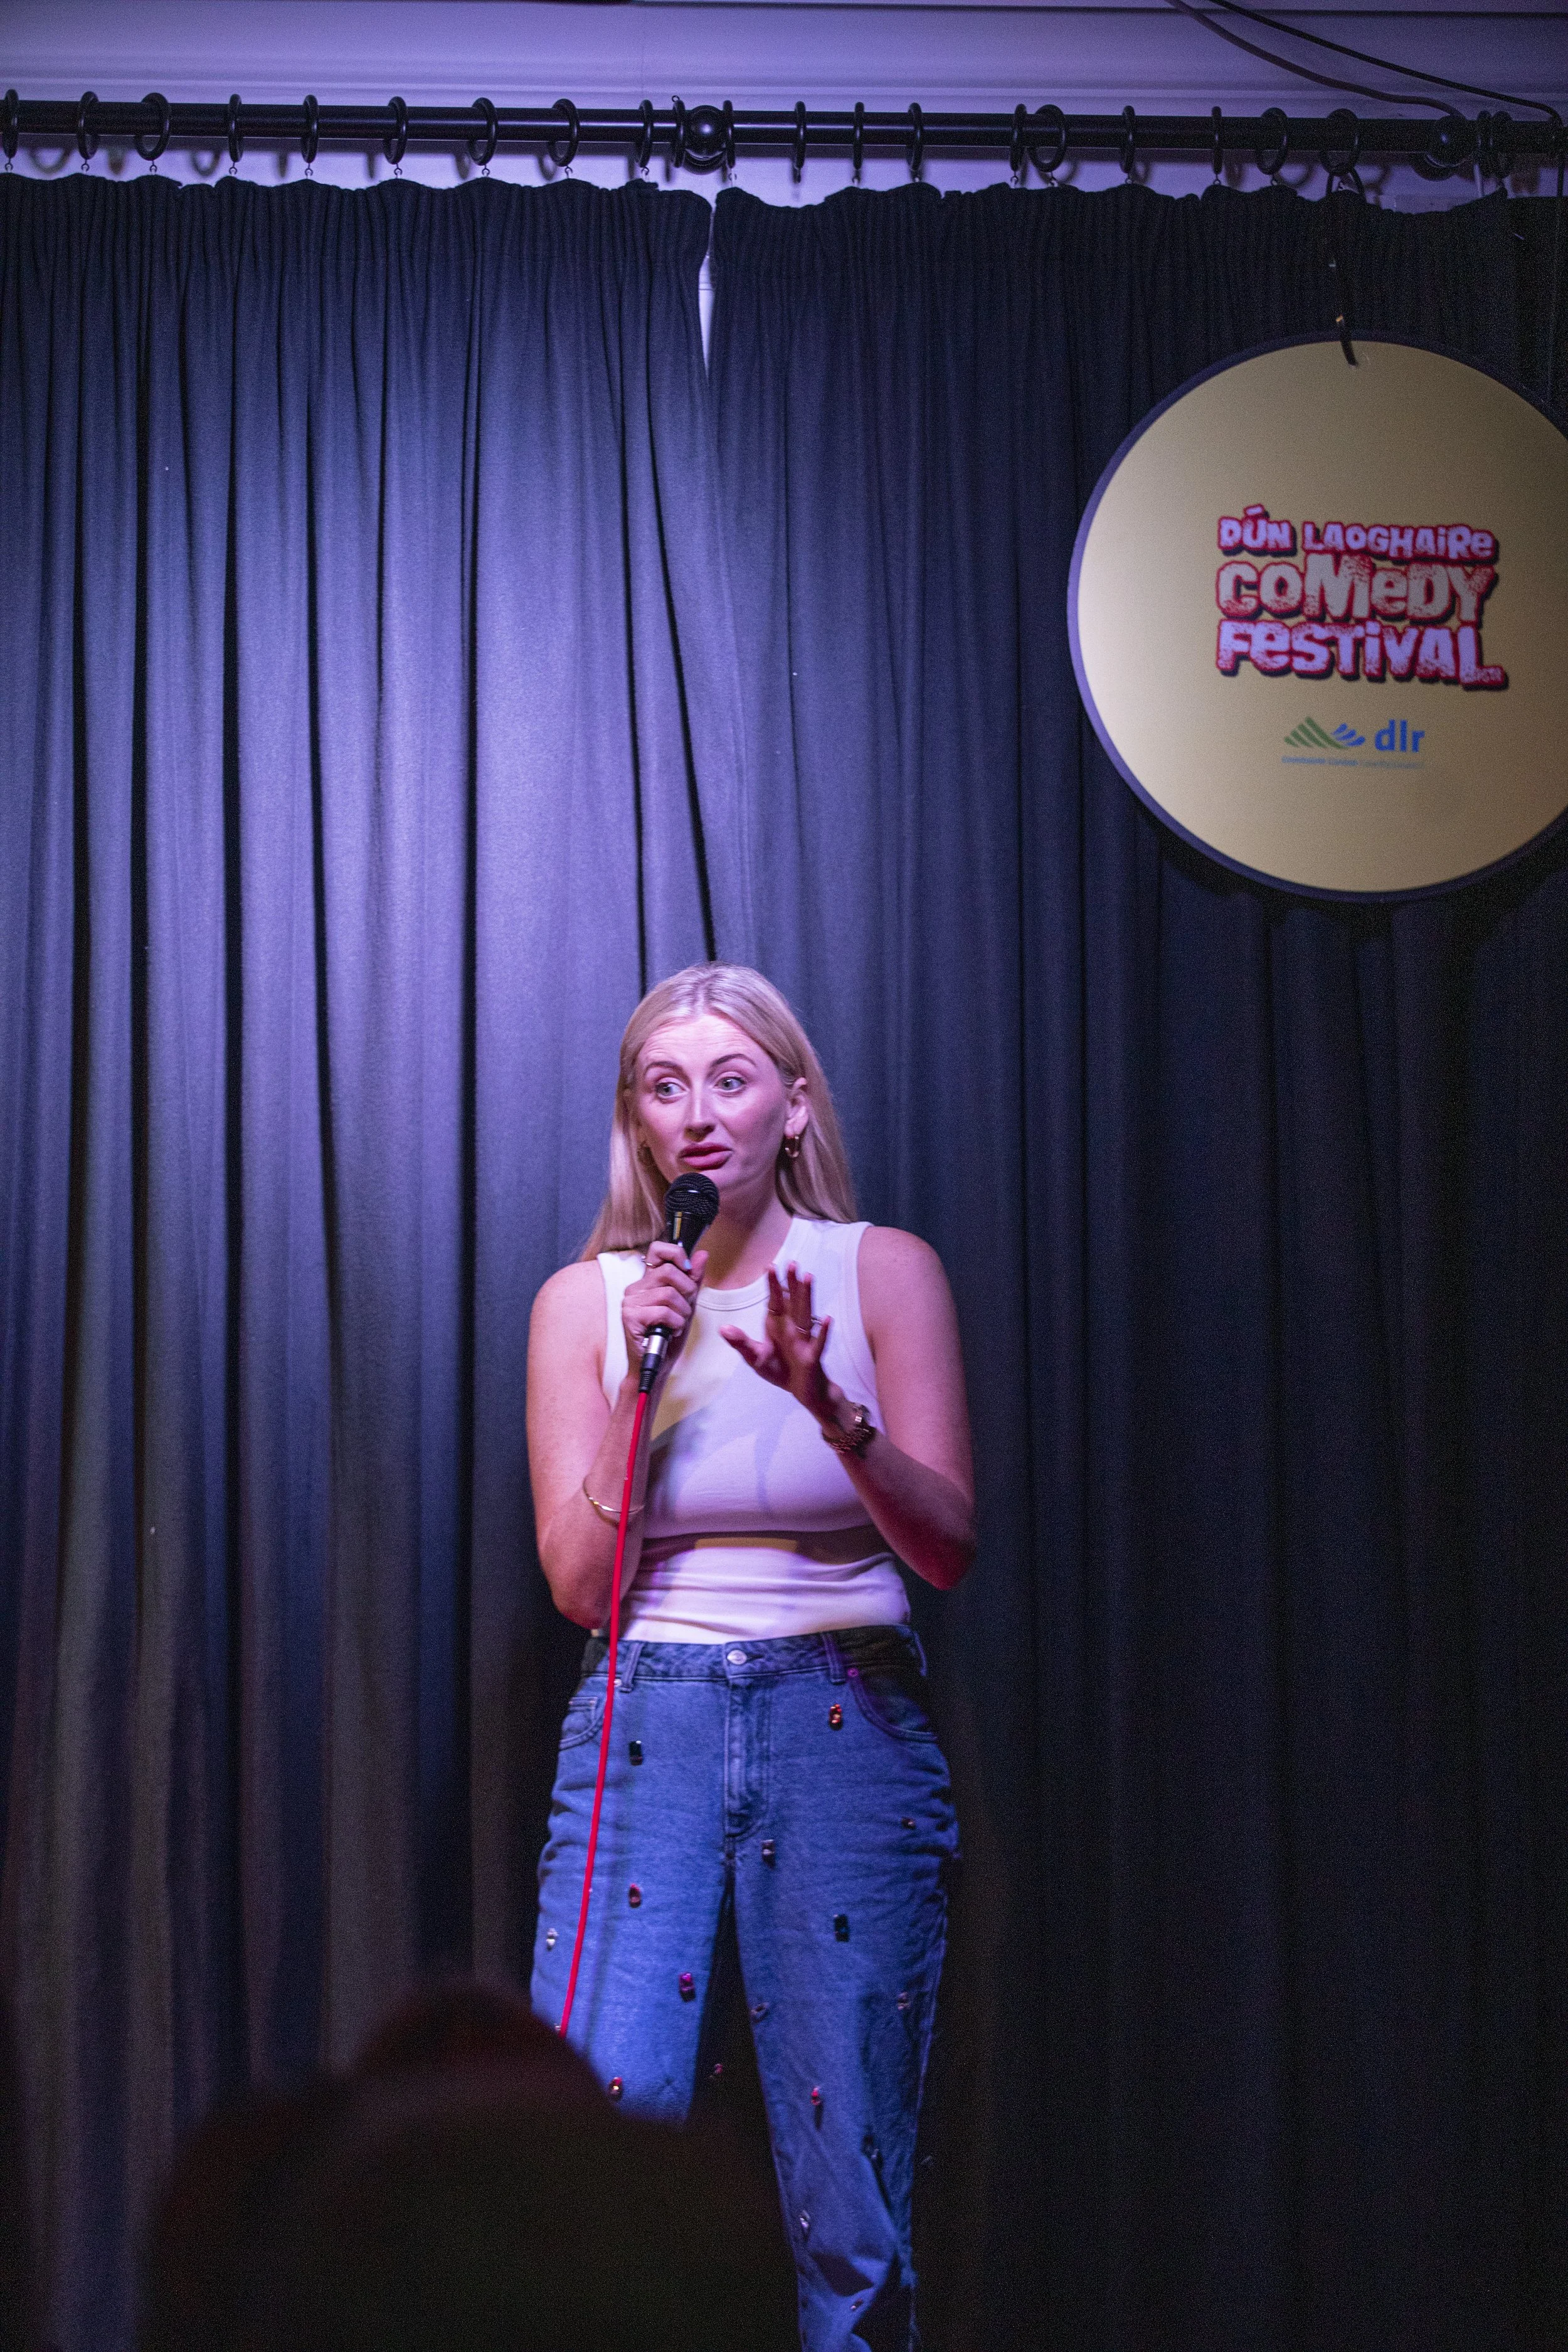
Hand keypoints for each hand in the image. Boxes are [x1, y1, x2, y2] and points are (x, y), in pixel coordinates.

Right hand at [621, 1241, 707, 1383]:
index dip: (677, 1254)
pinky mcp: (630, 1317)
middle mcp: (636, 1288)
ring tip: (677, 1324)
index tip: (688, 1271)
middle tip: (685, 1310)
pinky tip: (670, 1331)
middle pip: (670, 1272)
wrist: (657, 1365)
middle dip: (687, 1292)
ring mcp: (630, 1302)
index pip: (658, 1250)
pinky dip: (675, 1324)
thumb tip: (702, 1255)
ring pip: (669, 1294)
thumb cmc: (669, 1336)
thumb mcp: (687, 1304)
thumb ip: (693, 1279)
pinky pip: (664, 1312)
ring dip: (682, 1313)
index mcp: (648, 1281)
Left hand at [719, 1264, 834, 1420]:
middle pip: (792, 1302)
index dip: (773, 1285)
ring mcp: (804, 1340)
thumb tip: (722, 1328)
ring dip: (807, 1296)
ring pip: (806, 1314)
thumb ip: (741, 1342)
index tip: (770, 1266)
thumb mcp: (755, 1357)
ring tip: (808, 1277)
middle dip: (791, 1283)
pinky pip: (818, 1343)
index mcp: (778, 1325)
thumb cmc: (780, 1370)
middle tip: (791, 1263)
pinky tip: (828, 1319)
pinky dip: (823, 1332)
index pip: (775, 1301)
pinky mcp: (812, 1356)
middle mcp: (792, 1328)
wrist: (802, 1391)